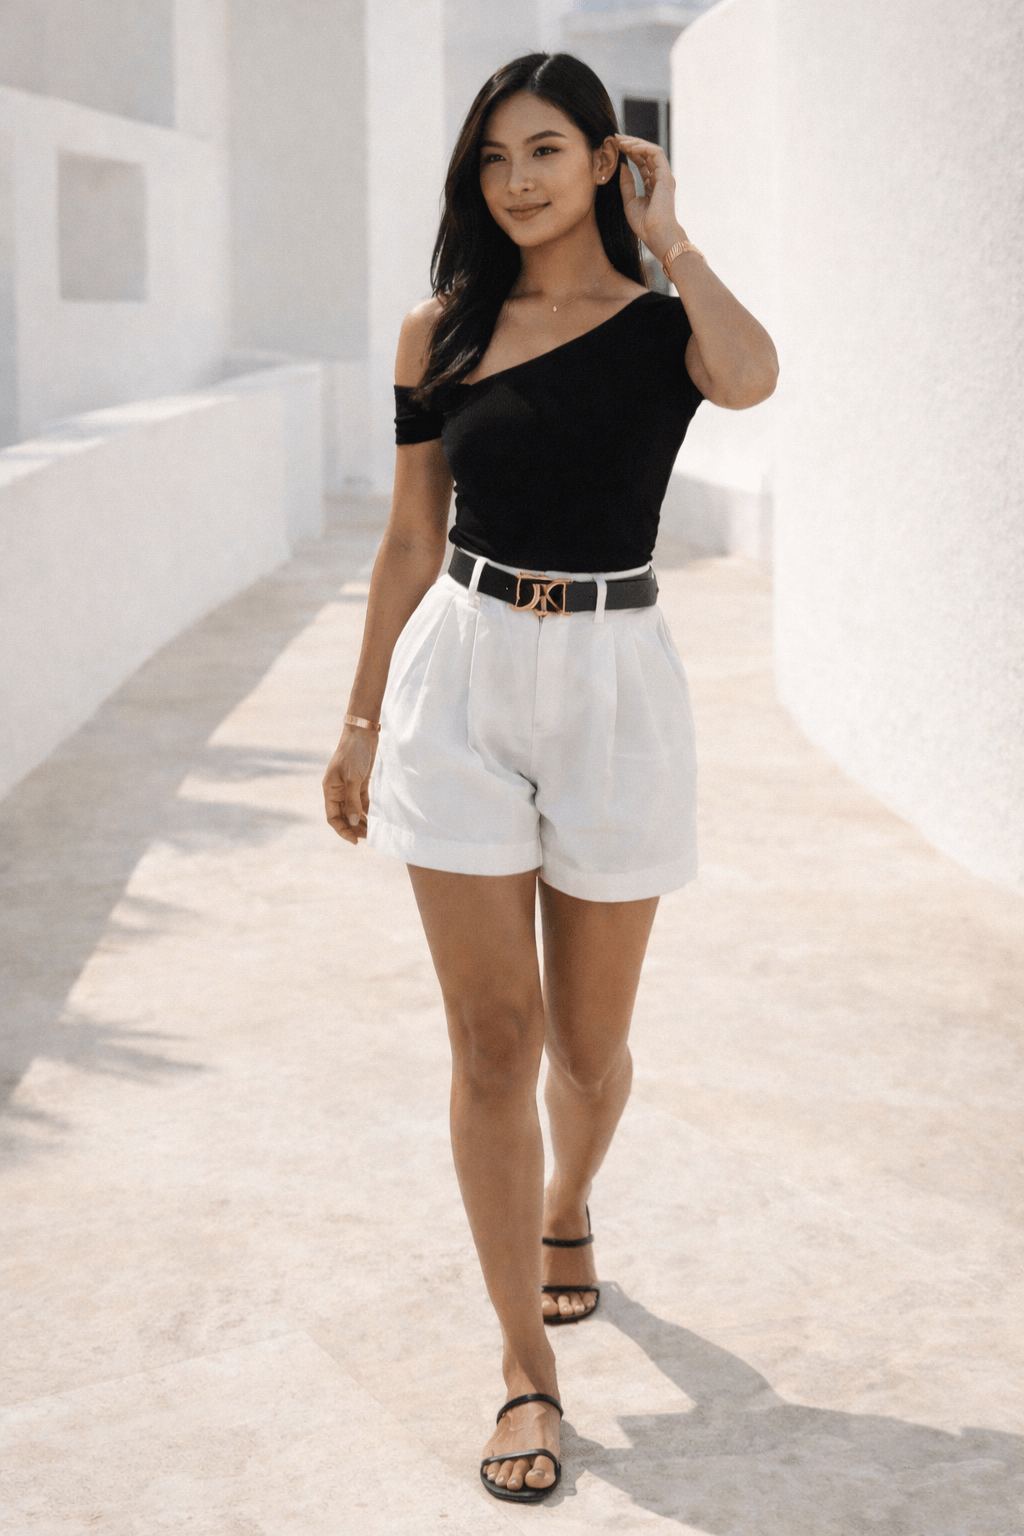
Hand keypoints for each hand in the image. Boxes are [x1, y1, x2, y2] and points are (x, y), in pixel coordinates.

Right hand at [322, 724, 377, 844]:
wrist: (363, 732)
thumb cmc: (354, 753)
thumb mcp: (353, 778)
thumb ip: (352, 801)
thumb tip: (354, 823)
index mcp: (330, 790)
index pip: (333, 817)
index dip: (343, 831)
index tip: (355, 841)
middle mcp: (337, 791)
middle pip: (343, 816)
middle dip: (354, 828)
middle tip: (369, 837)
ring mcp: (349, 787)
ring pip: (353, 811)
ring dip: (362, 822)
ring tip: (374, 831)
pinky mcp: (360, 783)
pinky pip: (362, 803)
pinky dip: (367, 812)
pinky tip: (376, 819)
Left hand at [612, 134, 681, 262]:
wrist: (656, 234)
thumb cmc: (644, 224)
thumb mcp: (629, 201)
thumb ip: (626, 184)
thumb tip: (622, 166)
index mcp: (652, 185)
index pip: (641, 163)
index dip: (629, 153)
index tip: (615, 147)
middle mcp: (659, 178)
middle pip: (646, 154)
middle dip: (631, 144)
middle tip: (615, 138)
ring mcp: (664, 176)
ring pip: (651, 151)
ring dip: (635, 143)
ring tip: (620, 141)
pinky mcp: (665, 175)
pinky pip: (655, 153)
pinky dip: (642, 148)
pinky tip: (630, 147)